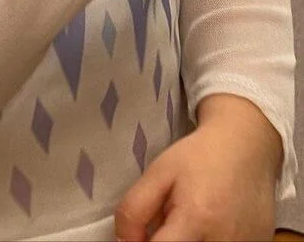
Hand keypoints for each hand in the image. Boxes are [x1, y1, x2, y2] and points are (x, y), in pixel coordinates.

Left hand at [115, 96, 280, 240]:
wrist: (246, 148)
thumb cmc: (198, 157)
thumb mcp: (157, 174)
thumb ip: (134, 210)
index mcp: (196, 220)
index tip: (140, 234)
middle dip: (165, 241)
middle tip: (166, 223)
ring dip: (186, 241)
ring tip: (188, 223)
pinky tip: (209, 226)